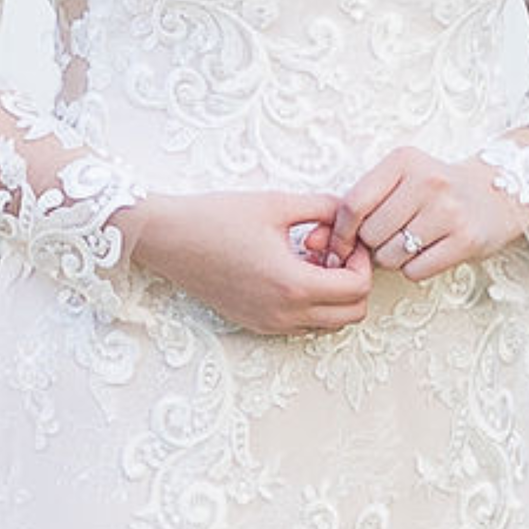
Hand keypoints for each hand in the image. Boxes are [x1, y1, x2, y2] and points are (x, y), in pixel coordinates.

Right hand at [115, 190, 373, 334]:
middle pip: (352, 314)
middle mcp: (284, 314)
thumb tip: (350, 214)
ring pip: (329, 323)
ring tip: (308, 258)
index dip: (361, 261)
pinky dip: (309, 302)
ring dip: (331, 294)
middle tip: (332, 251)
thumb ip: (324, 208)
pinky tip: (289, 270)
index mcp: (293, 285)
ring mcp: (269, 324)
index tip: (343, 239)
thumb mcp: (277, 204)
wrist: (167, 239)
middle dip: (352, 281)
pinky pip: (302, 324)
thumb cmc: (216, 218)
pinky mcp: (255, 324)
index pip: (358, 289)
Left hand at [339, 145, 528, 282]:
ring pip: (392, 256)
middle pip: (371, 234)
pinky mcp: (466, 239)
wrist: (495, 193)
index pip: (353, 204)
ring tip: (411, 242)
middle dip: (373, 245)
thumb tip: (313, 240)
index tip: (340, 246)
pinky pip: (416, 270)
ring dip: (394, 258)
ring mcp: (449, 210)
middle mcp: (427, 181)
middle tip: (391, 237)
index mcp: (403, 161)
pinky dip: (415, 268)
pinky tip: (429, 251)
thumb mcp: (398, 180)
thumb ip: (357, 206)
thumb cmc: (434, 190)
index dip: (340, 233)